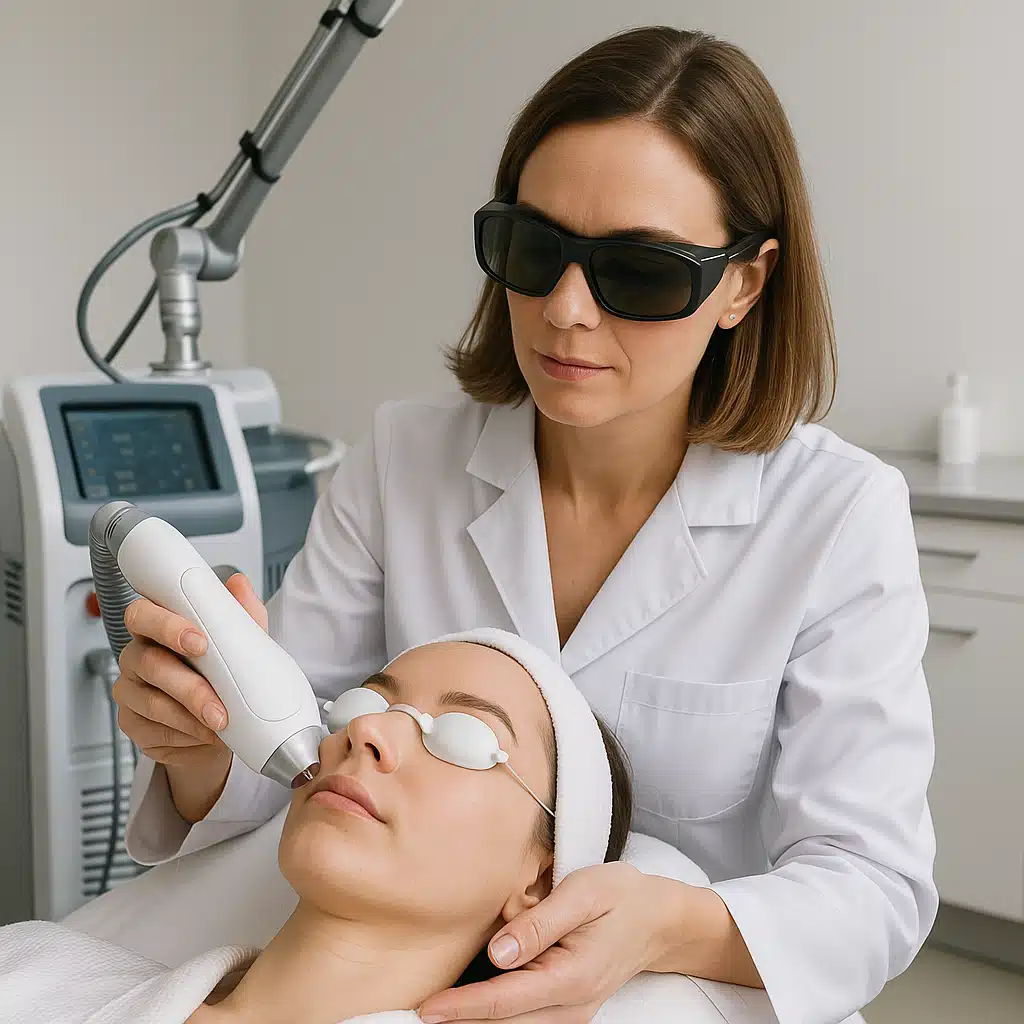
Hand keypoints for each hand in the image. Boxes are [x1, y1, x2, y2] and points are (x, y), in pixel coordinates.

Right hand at [112, 573, 267, 820]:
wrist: (221, 725)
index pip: (143, 614)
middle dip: (189, 686)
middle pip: (150, 663)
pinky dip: (184, 734)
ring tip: (220, 724)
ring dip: (191, 716)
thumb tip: (239, 584)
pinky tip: (203, 736)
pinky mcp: (131, 723)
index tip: (200, 643)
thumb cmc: (224, 675)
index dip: (166, 626)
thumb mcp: (241, 642)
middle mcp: (137, 655)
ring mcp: (130, 690)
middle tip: (217, 704)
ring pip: (153, 701)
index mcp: (157, 628)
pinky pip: (152, 729)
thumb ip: (240, 613)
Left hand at [416, 862, 682, 1022]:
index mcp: (572, 978)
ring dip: (474, 1022)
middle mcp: (570, 1008)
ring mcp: (569, 1015)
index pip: (505, 1000)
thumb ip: (539, 924)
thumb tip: (496, 953)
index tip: (425, 1009)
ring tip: (433, 1012)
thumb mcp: (583, 894)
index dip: (461, 1008)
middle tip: (413, 1014)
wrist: (657, 919)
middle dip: (458, 1023)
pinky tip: (467, 1008)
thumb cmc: (620, 898)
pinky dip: (494, 1017)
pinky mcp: (564, 1011)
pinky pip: (523, 1022)